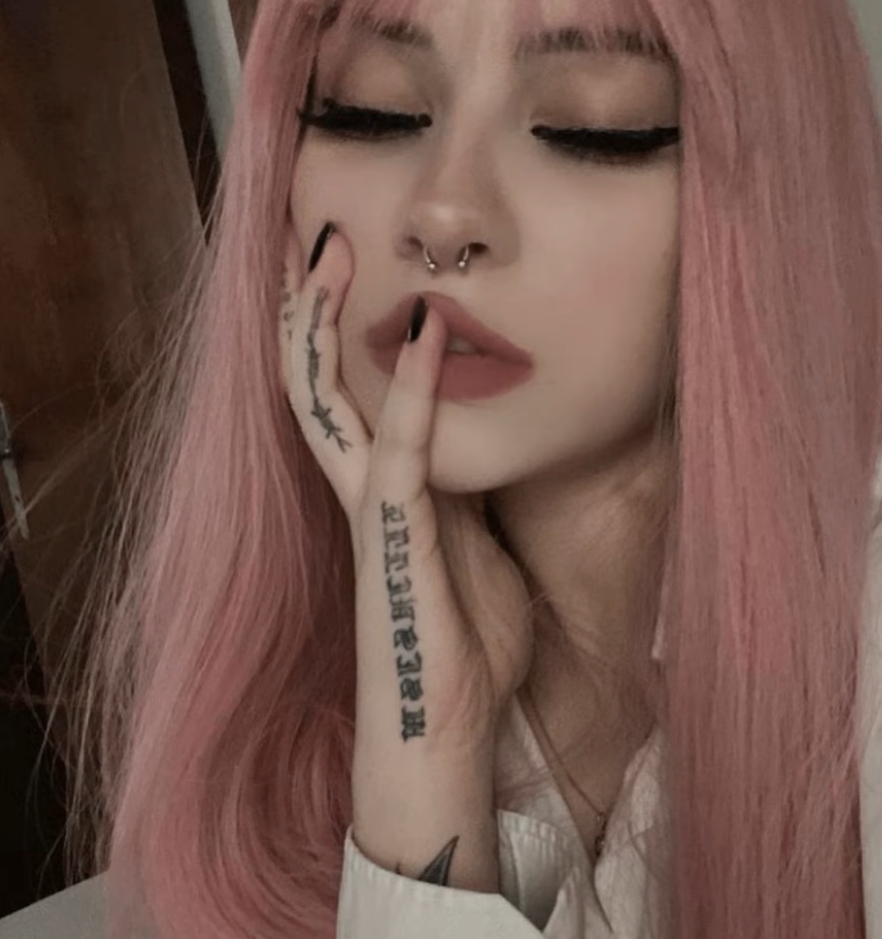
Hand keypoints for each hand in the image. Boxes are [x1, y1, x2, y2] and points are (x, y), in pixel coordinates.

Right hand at [279, 220, 534, 756]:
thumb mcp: (480, 547)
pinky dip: (417, 387)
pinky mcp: (392, 536)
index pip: (344, 392)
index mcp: (383, 489)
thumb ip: (471, 498)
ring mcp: (370, 509)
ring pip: (326, 399)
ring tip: (327, 252)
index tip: (340, 266)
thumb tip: (489, 452)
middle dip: (306, 308)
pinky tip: (431, 333)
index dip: (332, 330)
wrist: (445, 731)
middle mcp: (361, 488)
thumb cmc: (466, 644)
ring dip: (324, 324)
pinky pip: (400, 447)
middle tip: (315, 235)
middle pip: (313, 380)